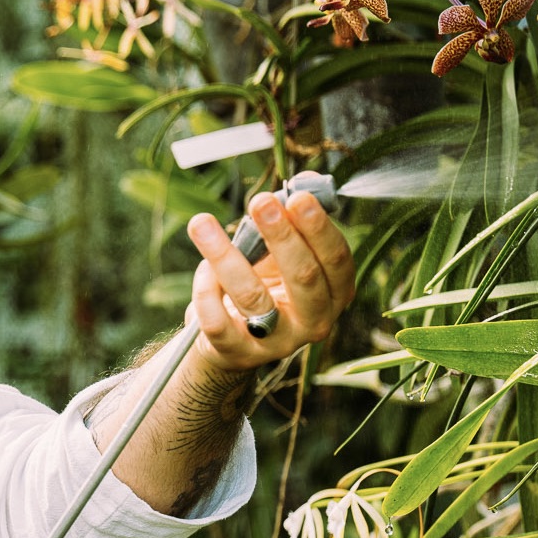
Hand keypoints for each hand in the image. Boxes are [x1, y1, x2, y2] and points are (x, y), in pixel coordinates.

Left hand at [184, 180, 354, 372]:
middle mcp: (314, 321)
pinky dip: (204, 289)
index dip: (318, 228)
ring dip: (225, 255)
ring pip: (253, 297)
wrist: (233, 337)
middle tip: (260, 201)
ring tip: (201, 222)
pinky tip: (201, 268)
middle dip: (281, 236)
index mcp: (335, 293)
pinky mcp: (239, 354)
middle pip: (303, 278)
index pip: (336, 260)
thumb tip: (300, 183)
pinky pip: (217, 320)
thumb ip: (292, 222)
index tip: (297, 197)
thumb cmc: (265, 283)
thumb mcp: (282, 255)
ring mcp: (277, 342)